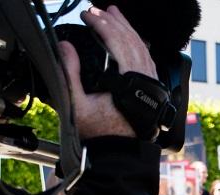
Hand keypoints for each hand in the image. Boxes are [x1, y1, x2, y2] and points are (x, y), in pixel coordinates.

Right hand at [59, 6, 157, 138]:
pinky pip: (148, 59)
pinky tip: (129, 38)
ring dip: (127, 29)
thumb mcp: (77, 105)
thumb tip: (64, 46)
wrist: (120, 154)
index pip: (117, 41)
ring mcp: (153, 84)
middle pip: (133, 40)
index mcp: (129, 80)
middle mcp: (146, 79)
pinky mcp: (154, 89)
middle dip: (114, 21)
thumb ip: (69, 74)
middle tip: (97, 9)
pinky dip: (137, 44)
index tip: (86, 14)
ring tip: (114, 15)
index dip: (101, 24)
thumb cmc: (101, 134)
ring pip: (143, 48)